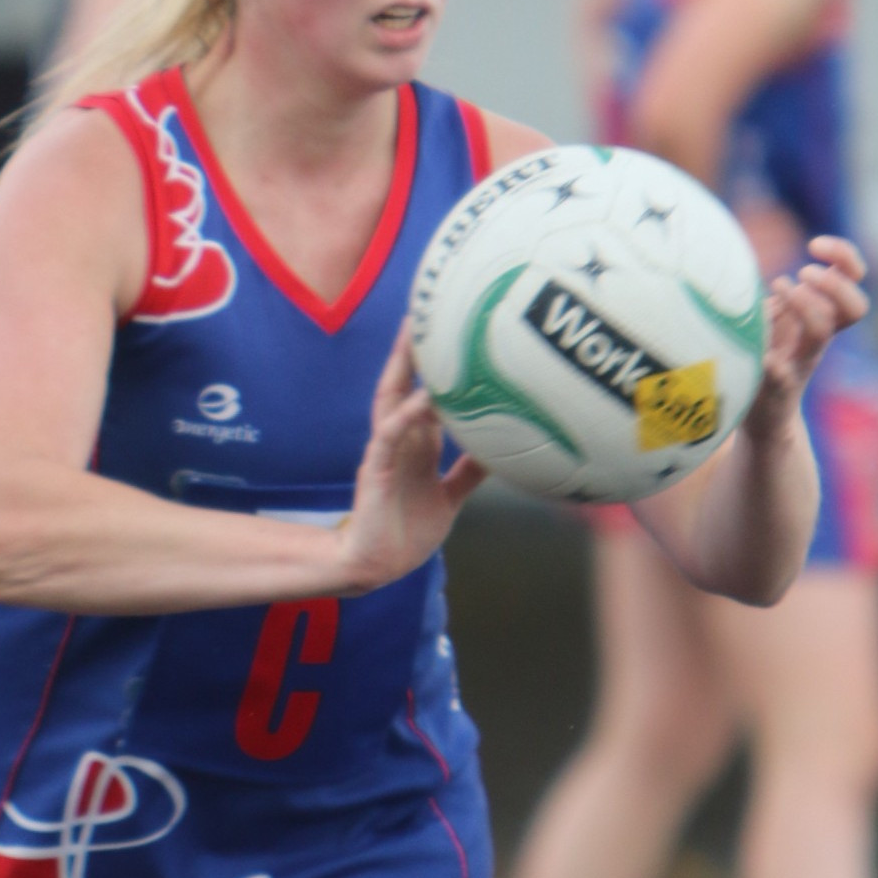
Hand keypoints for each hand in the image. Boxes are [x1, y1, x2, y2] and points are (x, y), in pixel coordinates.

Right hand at [337, 321, 484, 593]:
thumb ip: (469, 471)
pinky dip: (407, 415)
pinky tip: (423, 397)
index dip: (437, 365)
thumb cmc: (408, 532)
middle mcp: (401, 441)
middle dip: (413, 350)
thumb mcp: (449, 497)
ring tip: (416, 335)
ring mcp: (386, 452)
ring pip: (393, 400)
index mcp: (417, 445)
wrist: (376, 566)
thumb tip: (503, 450)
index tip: (453, 331)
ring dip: (403, 368)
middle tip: (425, 310)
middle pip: (404, 384)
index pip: (427, 394)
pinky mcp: (375, 470)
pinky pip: (389, 435)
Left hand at [743, 236, 869, 437]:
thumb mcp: (773, 320)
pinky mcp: (774, 388)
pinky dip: (773, 361)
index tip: (815, 245)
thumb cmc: (765, 360)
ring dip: (806, 305)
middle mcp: (818, 341)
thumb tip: (752, 258)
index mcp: (822, 319)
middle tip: (803, 273)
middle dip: (834, 283)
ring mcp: (798, 364)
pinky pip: (779, 375)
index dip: (844, 255)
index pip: (854, 279)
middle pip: (856, 308)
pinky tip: (766, 355)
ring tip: (780, 287)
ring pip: (821, 333)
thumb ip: (777, 295)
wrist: (762, 421)